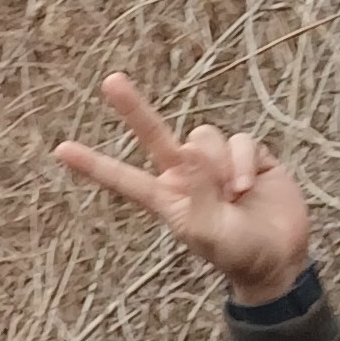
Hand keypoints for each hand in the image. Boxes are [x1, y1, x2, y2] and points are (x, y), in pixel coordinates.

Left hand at [53, 74, 310, 305]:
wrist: (278, 258)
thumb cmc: (236, 254)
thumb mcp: (210, 232)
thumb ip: (198, 192)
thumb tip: (188, 149)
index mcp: (166, 198)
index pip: (123, 178)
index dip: (94, 165)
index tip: (61, 150)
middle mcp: (186, 174)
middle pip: (155, 134)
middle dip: (133, 108)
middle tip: (110, 81)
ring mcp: (215, 162)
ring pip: (205, 136)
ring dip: (220, 164)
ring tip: (234, 196)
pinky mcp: (247, 154)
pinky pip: (239, 141)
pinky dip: (242, 162)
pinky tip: (248, 187)